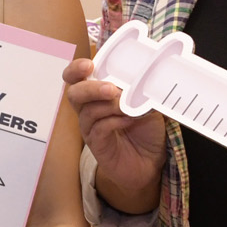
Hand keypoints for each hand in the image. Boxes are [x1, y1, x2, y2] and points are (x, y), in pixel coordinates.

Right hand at [62, 58, 166, 215]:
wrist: (152, 161)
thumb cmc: (146, 130)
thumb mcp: (148, 104)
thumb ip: (141, 91)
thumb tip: (143, 77)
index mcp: (97, 94)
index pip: (76, 78)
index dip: (76, 69)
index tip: (88, 65)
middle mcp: (89, 109)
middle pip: (74, 93)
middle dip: (91, 88)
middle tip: (110, 89)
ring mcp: (91, 128)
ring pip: (87, 111)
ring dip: (109, 106)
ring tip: (129, 108)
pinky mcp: (97, 145)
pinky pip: (98, 129)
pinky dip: (114, 122)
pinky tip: (128, 120)